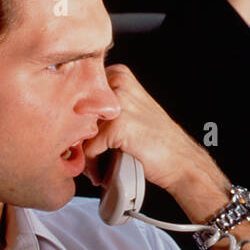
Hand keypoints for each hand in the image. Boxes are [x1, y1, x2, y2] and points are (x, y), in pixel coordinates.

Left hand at [82, 64, 222, 207]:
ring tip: (95, 167)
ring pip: (80, 130)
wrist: (181, 161)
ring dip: (84, 153)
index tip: (81, 138)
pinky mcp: (117, 126)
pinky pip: (90, 148)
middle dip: (77, 136)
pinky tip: (101, 173)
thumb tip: (68, 111)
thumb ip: (104, 102)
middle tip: (87, 156)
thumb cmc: (158, 140)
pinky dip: (93, 166)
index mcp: (119, 75)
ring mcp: (118, 104)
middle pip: (75, 111)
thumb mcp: (132, 108)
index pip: (77, 92)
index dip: (76, 119)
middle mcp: (118, 83)